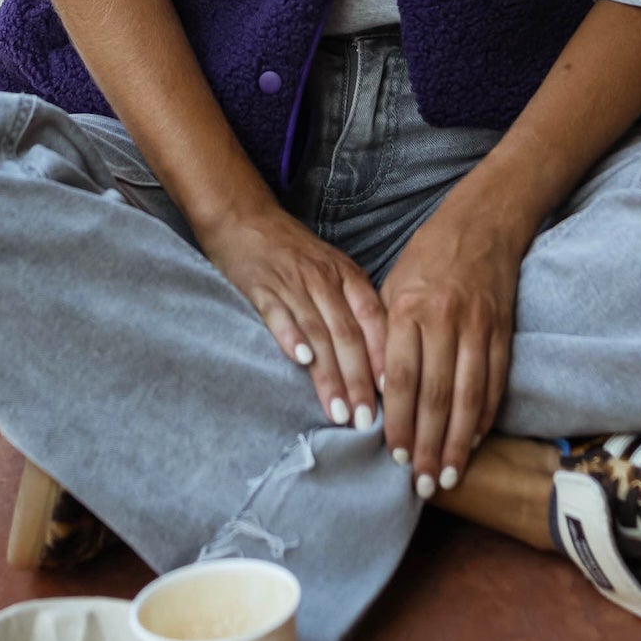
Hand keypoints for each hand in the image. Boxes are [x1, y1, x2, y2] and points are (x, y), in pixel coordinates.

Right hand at [201, 205, 385, 430]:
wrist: (244, 219)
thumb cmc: (293, 253)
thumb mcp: (332, 270)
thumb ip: (352, 307)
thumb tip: (379, 359)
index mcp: (347, 276)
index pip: (373, 319)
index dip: (384, 356)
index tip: (395, 394)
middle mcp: (324, 280)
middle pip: (348, 335)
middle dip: (359, 381)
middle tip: (367, 421)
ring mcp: (293, 283)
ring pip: (318, 333)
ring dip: (330, 375)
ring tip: (339, 412)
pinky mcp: (261, 287)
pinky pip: (279, 314)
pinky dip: (290, 337)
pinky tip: (300, 361)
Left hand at [380, 186, 529, 495]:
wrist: (483, 223)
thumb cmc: (426, 258)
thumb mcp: (391, 286)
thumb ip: (383, 337)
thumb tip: (377, 394)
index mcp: (408, 307)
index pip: (401, 378)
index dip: (399, 422)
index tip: (393, 456)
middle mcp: (445, 319)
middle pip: (435, 395)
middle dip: (427, 444)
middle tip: (421, 483)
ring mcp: (479, 326)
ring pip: (469, 395)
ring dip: (458, 441)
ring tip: (448, 475)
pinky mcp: (503, 331)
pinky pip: (494, 382)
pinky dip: (484, 416)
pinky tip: (472, 441)